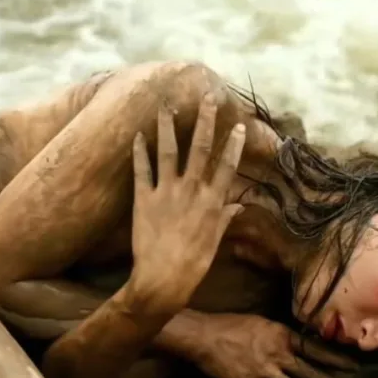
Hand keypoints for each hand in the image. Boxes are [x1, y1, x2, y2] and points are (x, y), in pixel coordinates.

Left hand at [126, 94, 245, 311]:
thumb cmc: (194, 264)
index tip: (239, 124)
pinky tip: (138, 134)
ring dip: (168, 126)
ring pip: (168, 151)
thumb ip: (225, 218)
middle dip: (205, 120)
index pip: (227, 165)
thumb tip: (238, 207)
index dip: (234, 144)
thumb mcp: (215, 241)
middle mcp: (192, 190)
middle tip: (208, 98)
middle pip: (200, 148)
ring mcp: (167, 192)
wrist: (163, 279)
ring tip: (167, 105)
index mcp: (213, 201)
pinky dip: (139, 151)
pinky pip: (142, 169)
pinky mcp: (144, 198)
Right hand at [190, 313, 358, 377]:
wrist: (204, 337)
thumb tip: (301, 345)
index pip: (319, 350)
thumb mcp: (264, 324)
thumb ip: (284, 336)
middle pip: (313, 374)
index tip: (355, 368)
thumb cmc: (232, 326)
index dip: (338, 360)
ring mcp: (266, 374)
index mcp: (284, 336)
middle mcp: (280, 355)